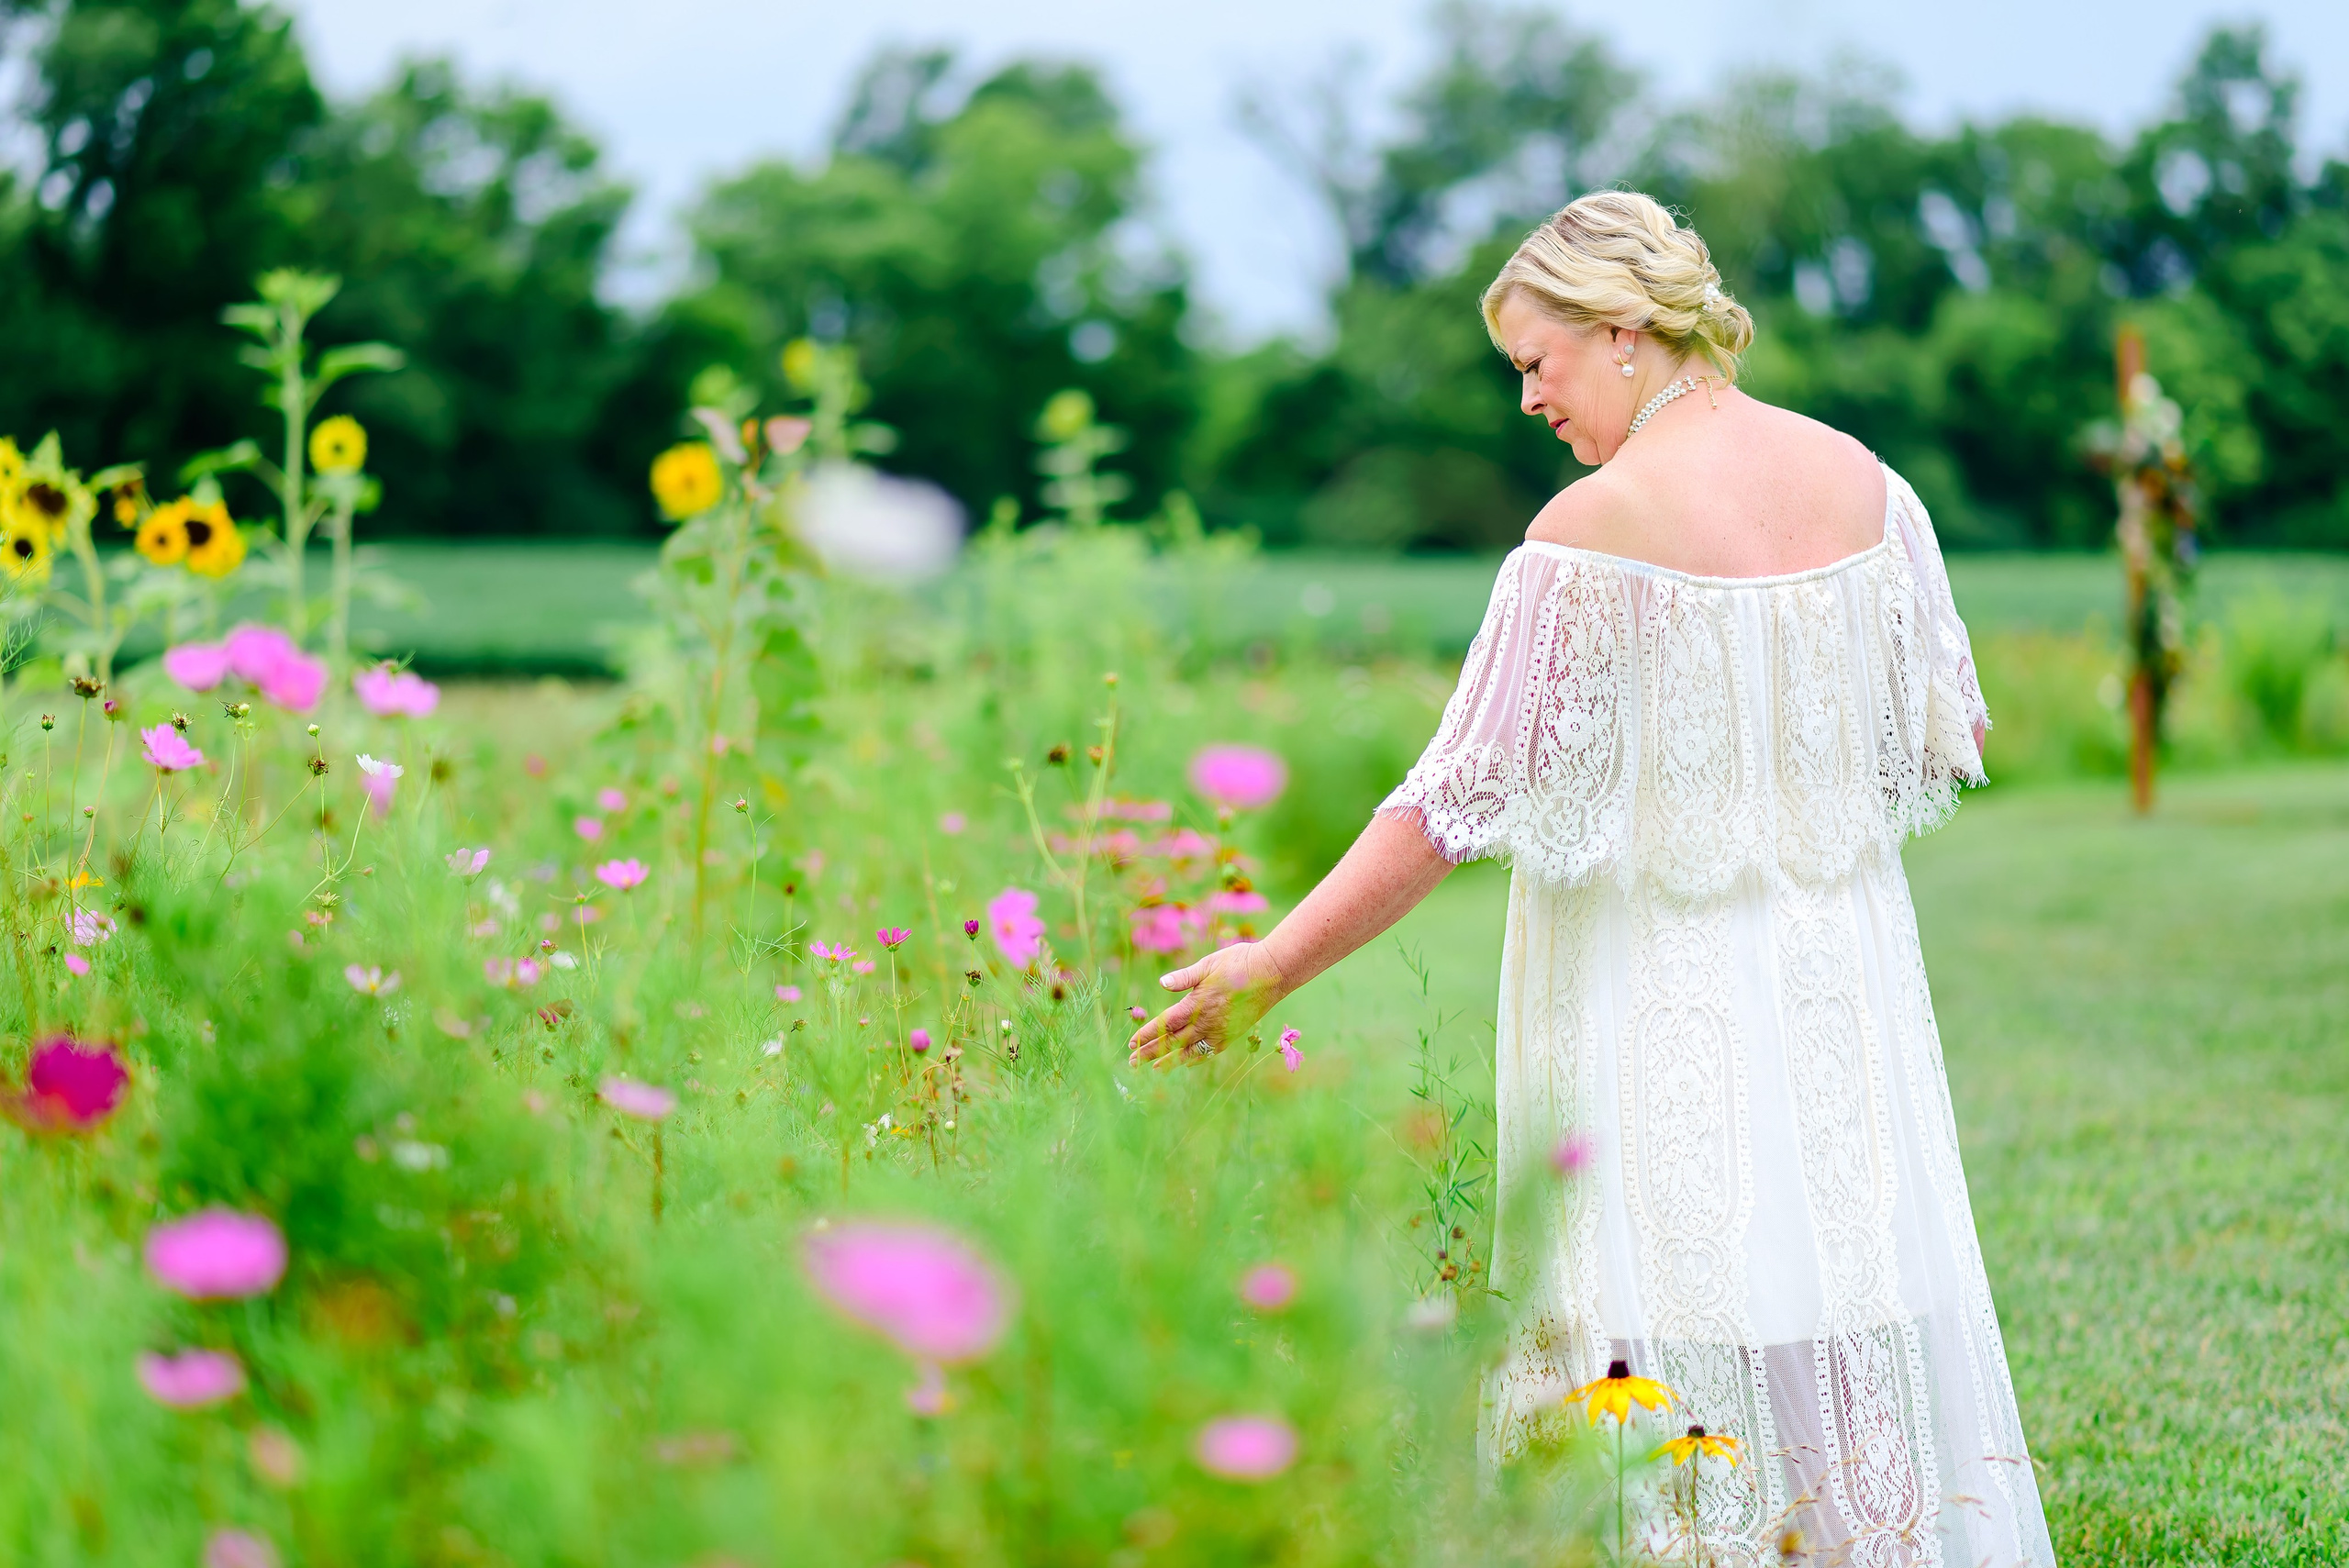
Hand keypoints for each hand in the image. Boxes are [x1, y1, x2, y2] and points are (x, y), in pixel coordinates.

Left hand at [1127, 941, 1286, 1066]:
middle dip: (1151, 1053)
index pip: (1164, 1025)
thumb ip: (1184, 977)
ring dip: (1170, 1061)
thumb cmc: (1239, 962)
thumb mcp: (1208, 964)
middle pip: (1172, 1042)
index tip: (1131, 1044)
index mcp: (1195, 1004)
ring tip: (1155, 1069)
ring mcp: (1220, 1031)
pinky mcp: (1233, 1035)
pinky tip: (1188, 1063)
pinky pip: (1210, 1051)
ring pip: (1190, 1052)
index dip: (1146, 1036)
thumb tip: (1162, 983)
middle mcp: (1205, 1023)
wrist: (1272, 973)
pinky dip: (1196, 1059)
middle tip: (1133, 1063)